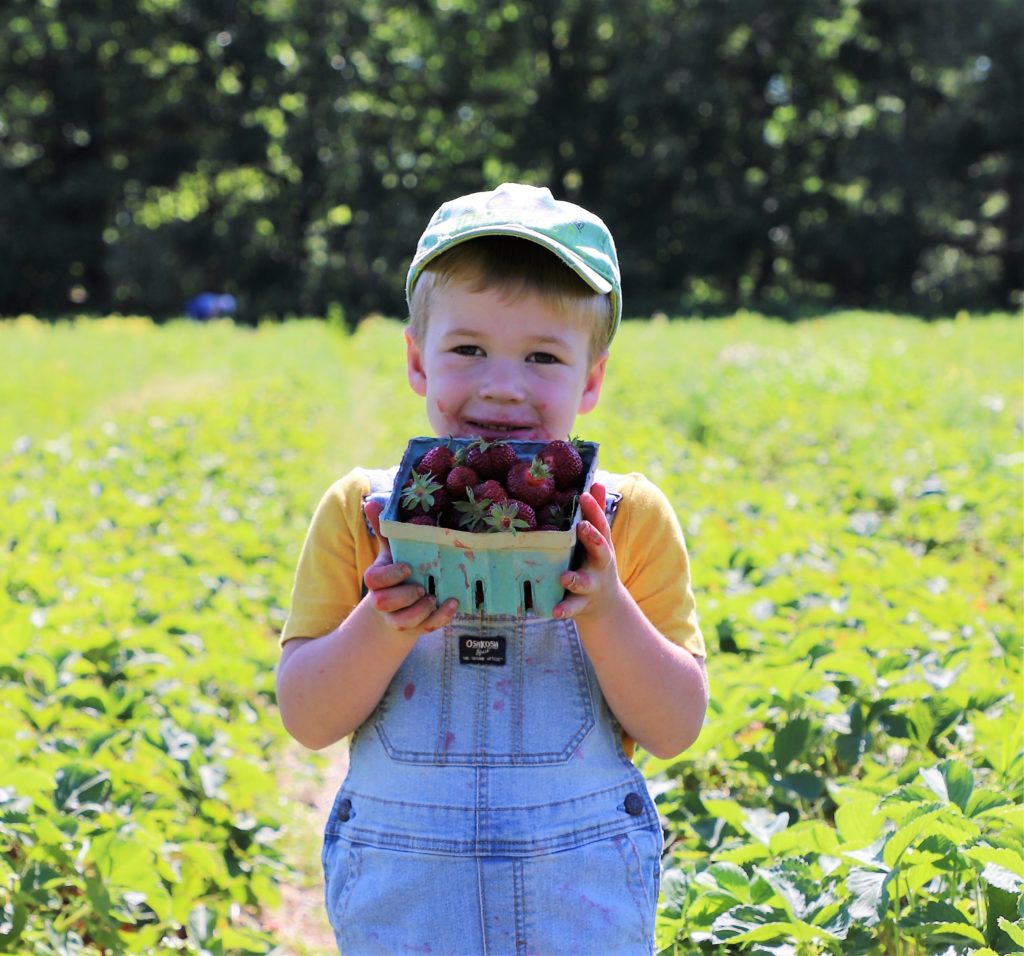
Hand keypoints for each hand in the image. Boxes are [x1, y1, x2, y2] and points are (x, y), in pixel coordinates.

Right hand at [362, 499, 458, 632]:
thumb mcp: (392, 549)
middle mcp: (384, 601)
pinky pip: (426, 628)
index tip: (407, 567)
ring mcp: (398, 617)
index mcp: (377, 580)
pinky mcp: (416, 627)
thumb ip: (384, 529)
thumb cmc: (398, 570)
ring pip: (402, 622)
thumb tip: (371, 501)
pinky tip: (453, 603)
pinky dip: (441, 617)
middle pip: (383, 603)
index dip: (390, 576)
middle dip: (404, 596)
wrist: (402, 604)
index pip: (373, 580)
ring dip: (420, 611)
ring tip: (434, 597)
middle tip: (422, 587)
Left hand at [553, 482, 623, 621]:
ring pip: (585, 582)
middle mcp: (599, 565)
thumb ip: (596, 513)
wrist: (606, 605)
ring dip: (576, 579)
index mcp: (601, 545)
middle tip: (582, 527)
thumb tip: (596, 482)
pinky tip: (553, 612)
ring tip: (564, 577)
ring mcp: (591, 585)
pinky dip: (563, 610)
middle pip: (600, 550)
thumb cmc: (595, 562)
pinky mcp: (581, 604)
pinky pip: (571, 608)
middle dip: (593, 539)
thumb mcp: (599, 539)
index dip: (594, 510)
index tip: (585, 495)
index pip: (600, 524)